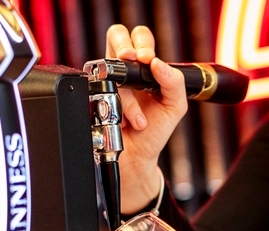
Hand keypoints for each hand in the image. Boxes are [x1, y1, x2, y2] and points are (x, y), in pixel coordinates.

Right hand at [105, 25, 187, 212]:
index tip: (147, 59)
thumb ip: (174, 82)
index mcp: (144, 67)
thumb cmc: (154, 131)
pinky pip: (100, 93)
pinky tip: (126, 123)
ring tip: (139, 119)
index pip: (140, 37)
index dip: (142, 42)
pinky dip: (118, 111)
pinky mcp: (93, 97)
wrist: (136, 157)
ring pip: (108, 68)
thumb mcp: (175, 106)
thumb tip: (159, 63)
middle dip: (124, 46)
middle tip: (133, 60)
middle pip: (116, 35)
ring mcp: (106, 82)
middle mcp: (123, 70)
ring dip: (128, 96)